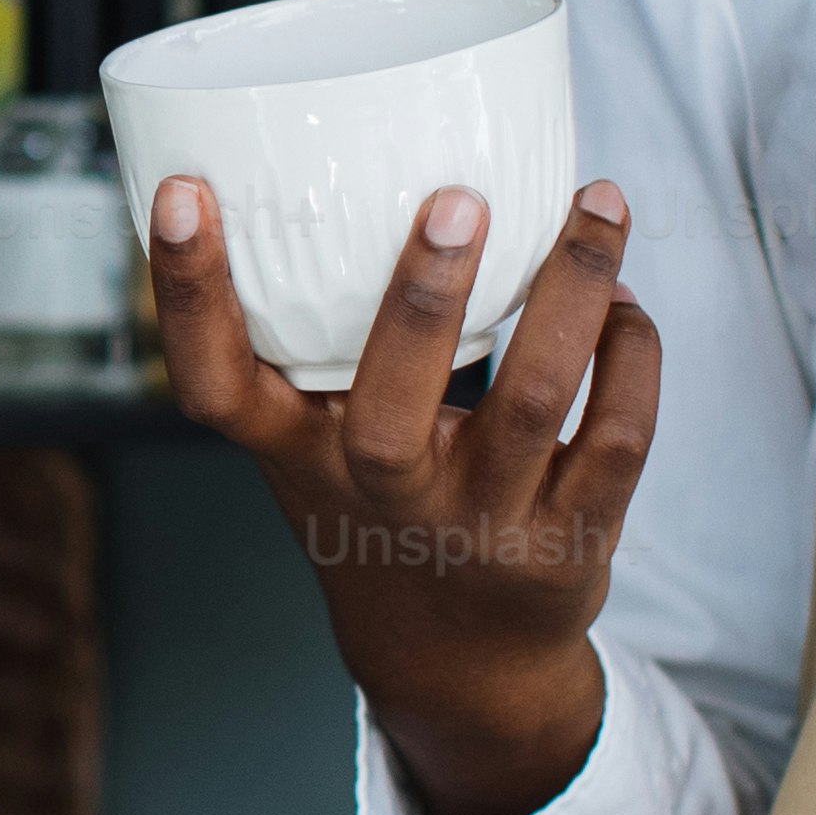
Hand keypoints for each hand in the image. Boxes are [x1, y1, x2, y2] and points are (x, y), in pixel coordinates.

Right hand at [150, 173, 659, 814]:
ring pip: (533, 403)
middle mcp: (381, 497)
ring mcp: (480, 524)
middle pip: (391, 410)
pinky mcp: (568, 538)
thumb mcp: (317, 442)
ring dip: (572, 292)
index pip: (215, 384)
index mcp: (298, 456)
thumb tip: (356, 151)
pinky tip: (626, 303)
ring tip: (598, 204)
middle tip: (457, 198)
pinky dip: (631, 352)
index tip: (184, 192)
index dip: (189, 293)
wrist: (457, 663)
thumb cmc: (377, 506)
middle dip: (426, 300)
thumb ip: (319, 335)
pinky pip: (616, 434)